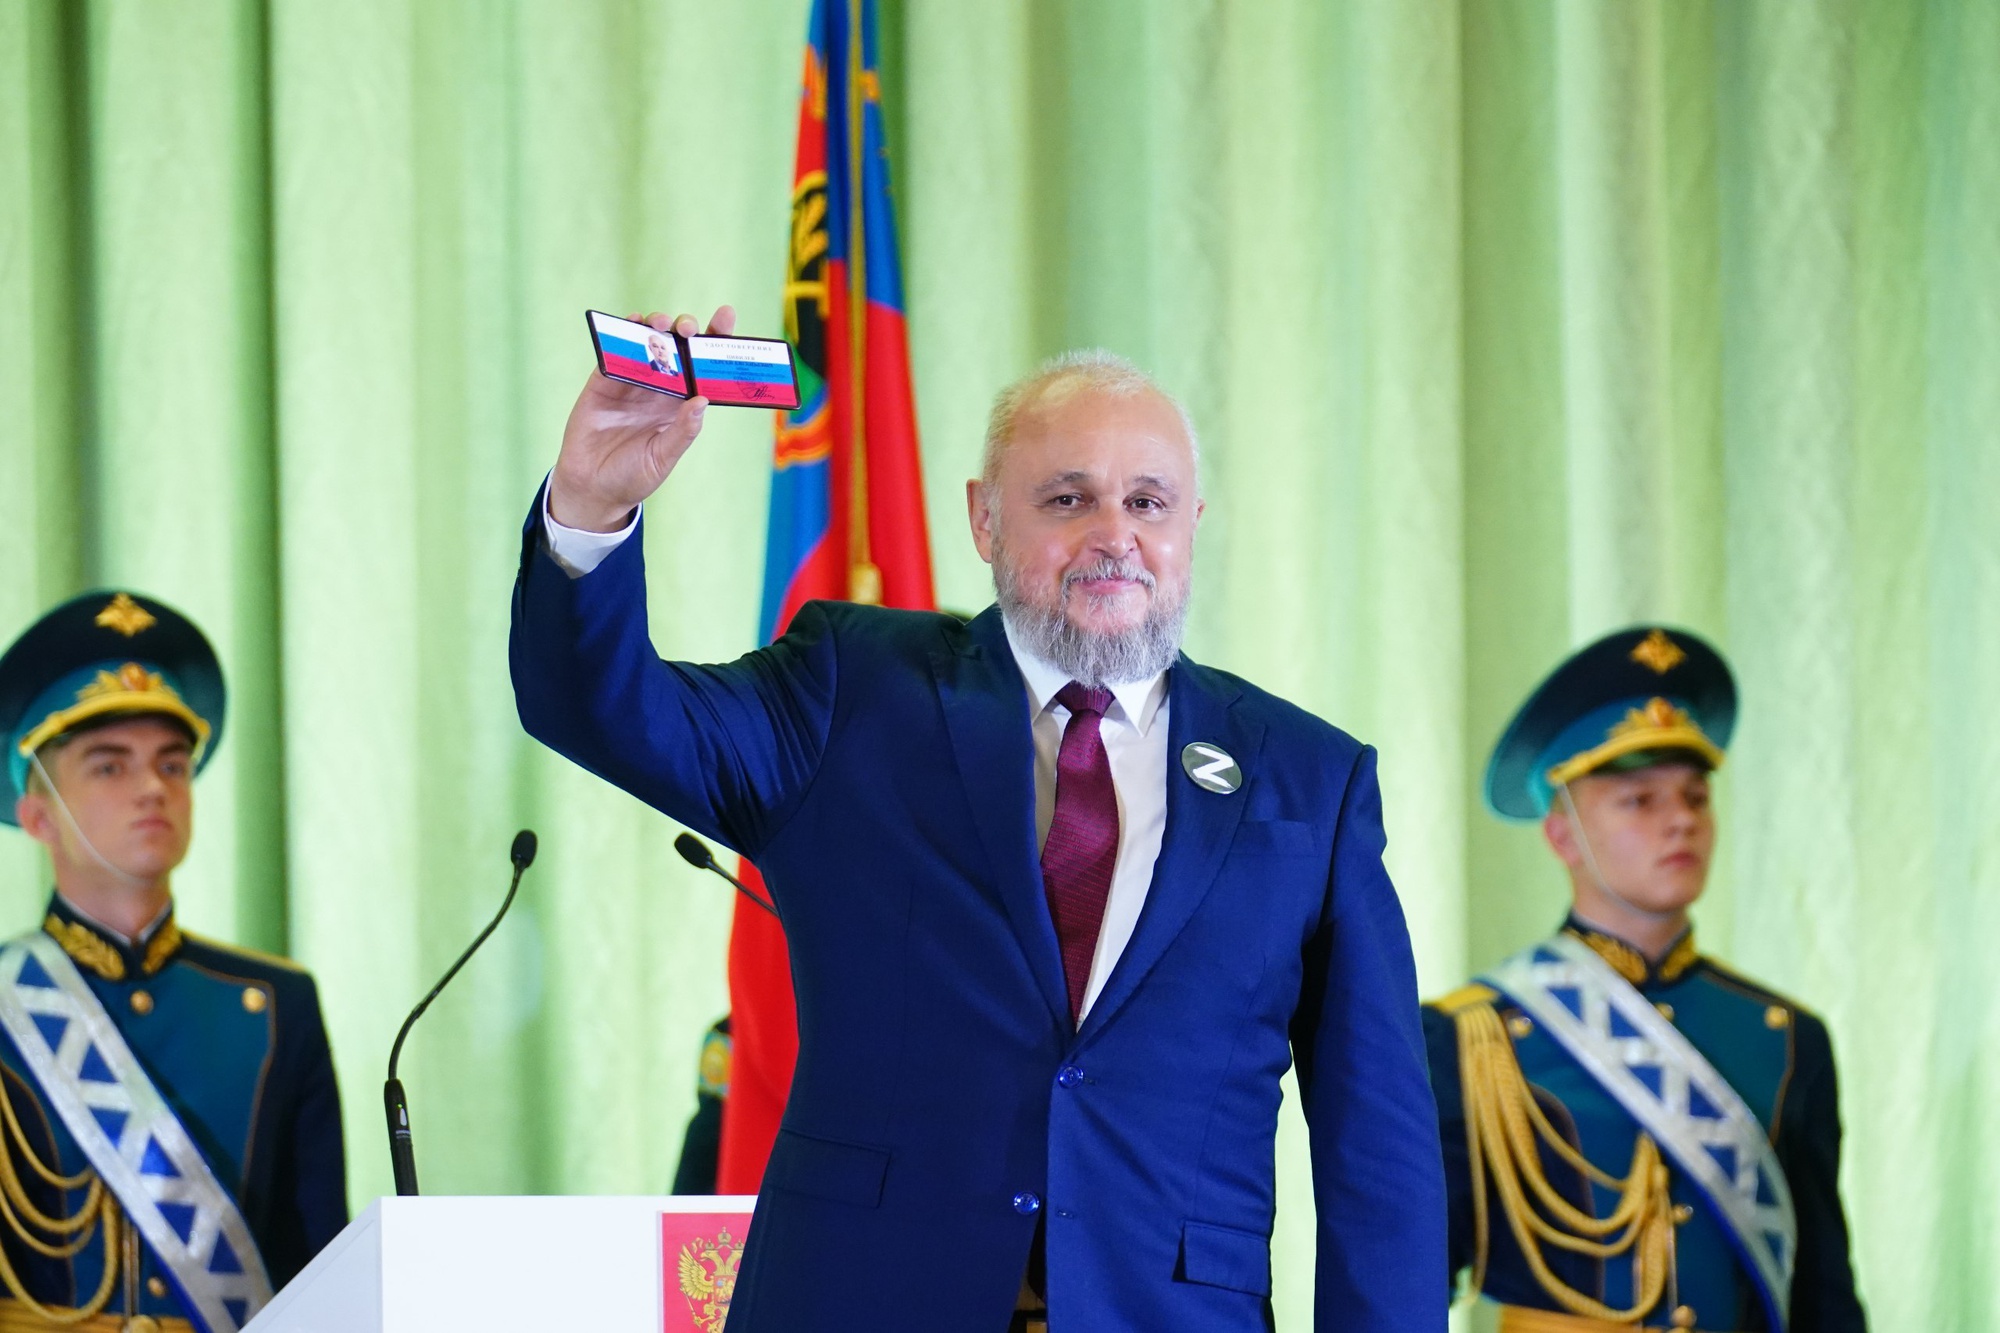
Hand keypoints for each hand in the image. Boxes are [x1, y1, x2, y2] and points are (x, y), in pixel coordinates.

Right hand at [548, 305, 737, 531]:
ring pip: (646, 343)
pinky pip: (613, 352)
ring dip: (655, 327)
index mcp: (679, 404)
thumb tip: (702, 400)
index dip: (715, 340)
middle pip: (676, 348)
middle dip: (685, 330)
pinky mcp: (603, 382)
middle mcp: (658, 387)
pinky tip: (632, 323)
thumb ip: (682, 432)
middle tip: (689, 328)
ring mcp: (631, 382)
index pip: (702, 366)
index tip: (726, 315)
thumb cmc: (633, 476)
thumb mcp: (663, 458)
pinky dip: (621, 334)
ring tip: (662, 324)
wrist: (591, 489)